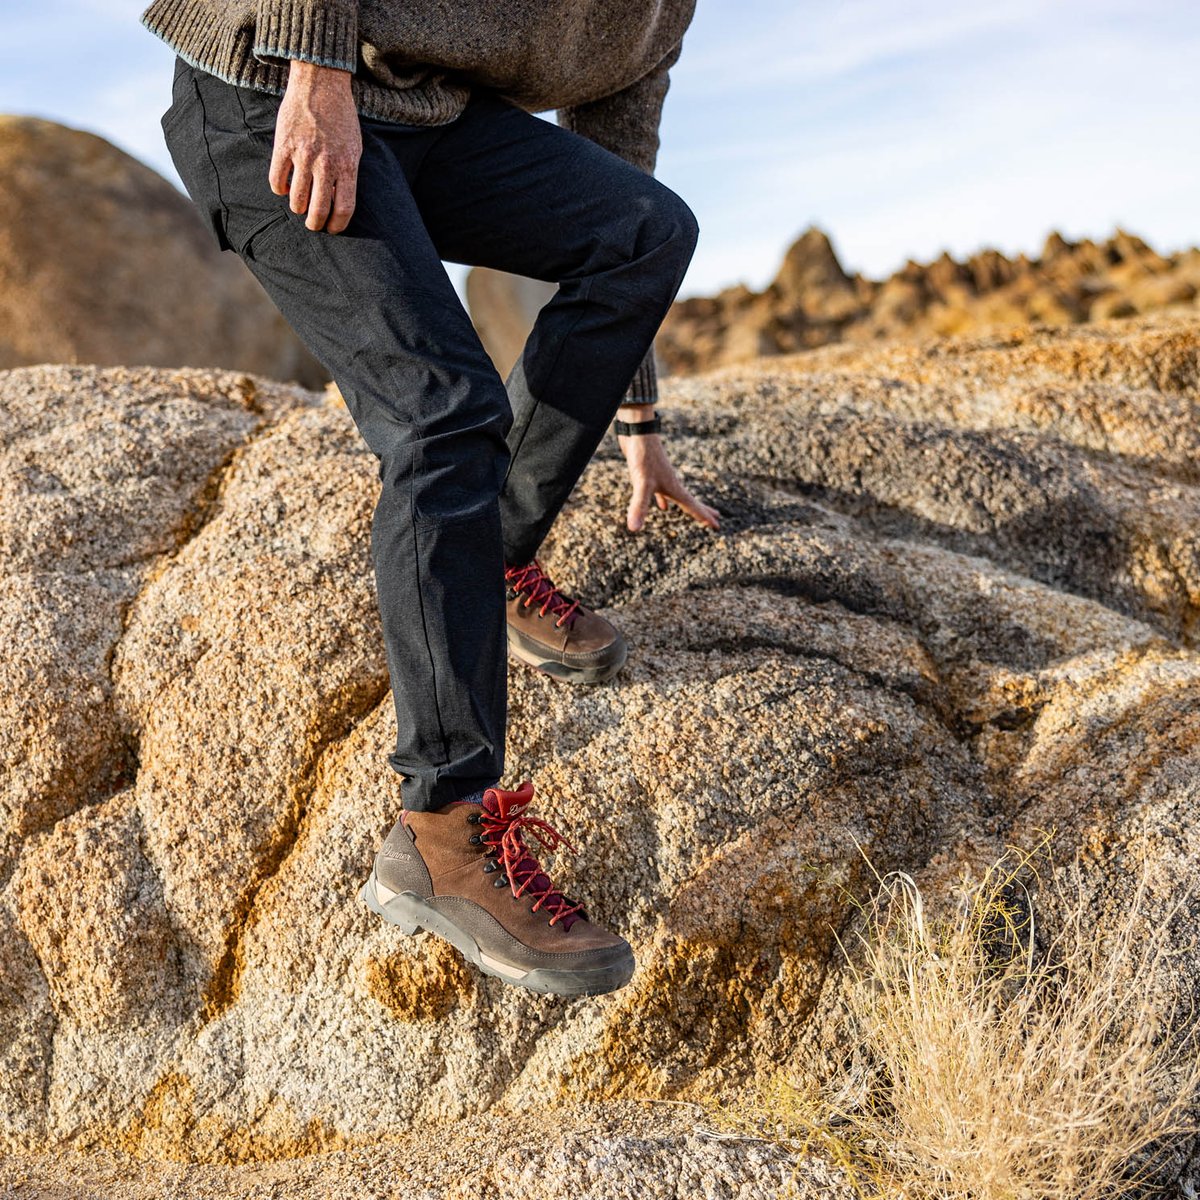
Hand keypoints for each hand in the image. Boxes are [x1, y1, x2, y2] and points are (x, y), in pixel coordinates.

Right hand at [270, 60, 361, 233]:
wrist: (320, 83)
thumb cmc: (341, 118)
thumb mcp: (354, 147)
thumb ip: (347, 174)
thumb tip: (337, 202)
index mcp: (347, 165)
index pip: (344, 208)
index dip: (338, 225)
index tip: (332, 229)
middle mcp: (326, 163)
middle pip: (319, 210)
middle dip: (315, 223)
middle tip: (312, 224)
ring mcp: (303, 155)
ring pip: (296, 199)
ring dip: (297, 207)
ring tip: (299, 205)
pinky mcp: (283, 145)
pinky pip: (276, 180)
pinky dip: (279, 189)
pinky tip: (283, 187)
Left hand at [617, 405, 720, 533]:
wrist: (637, 432)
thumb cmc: (643, 457)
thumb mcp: (641, 484)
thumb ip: (639, 506)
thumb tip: (634, 528)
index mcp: (674, 488)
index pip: (693, 506)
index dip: (704, 517)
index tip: (717, 526)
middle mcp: (671, 483)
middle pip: (691, 501)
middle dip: (703, 511)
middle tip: (716, 519)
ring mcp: (662, 478)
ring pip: (678, 496)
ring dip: (686, 505)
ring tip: (694, 511)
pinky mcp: (651, 474)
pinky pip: (661, 492)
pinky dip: (663, 500)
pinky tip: (663, 506)